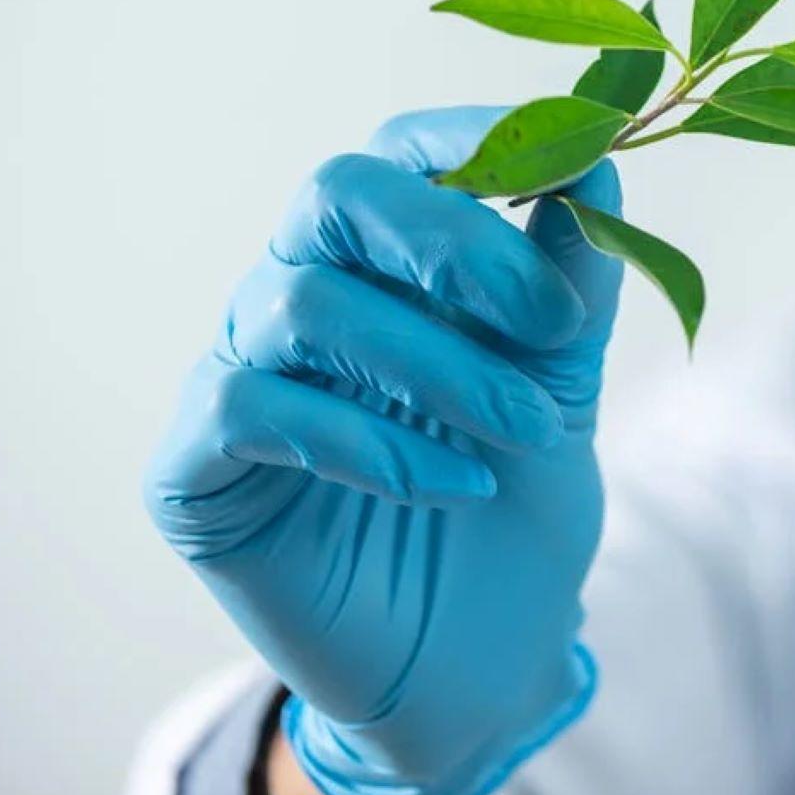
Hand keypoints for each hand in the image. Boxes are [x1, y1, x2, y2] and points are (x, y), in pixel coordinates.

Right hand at [144, 106, 622, 794]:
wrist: (481, 657)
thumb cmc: (515, 501)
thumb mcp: (564, 382)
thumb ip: (574, 279)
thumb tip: (600, 158)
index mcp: (385, 262)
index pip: (400, 154)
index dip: (472, 137)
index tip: (569, 164)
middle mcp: (299, 296)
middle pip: (335, 196)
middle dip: (454, 242)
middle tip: (552, 319)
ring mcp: (238, 375)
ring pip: (308, 304)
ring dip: (443, 366)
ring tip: (532, 432)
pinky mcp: (194, 469)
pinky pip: (253, 408)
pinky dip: (369, 441)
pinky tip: (455, 485)